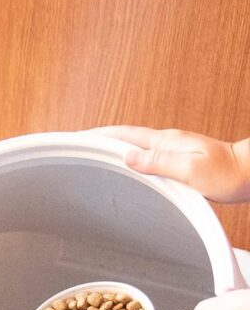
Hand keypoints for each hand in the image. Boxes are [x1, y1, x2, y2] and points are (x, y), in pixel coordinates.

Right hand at [93, 126, 249, 202]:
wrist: (247, 173)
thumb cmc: (226, 174)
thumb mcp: (190, 170)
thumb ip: (158, 162)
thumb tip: (128, 156)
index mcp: (166, 142)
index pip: (125, 135)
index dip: (99, 136)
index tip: (78, 137)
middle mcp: (166, 143)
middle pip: (125, 138)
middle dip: (99, 140)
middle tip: (77, 147)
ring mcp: (170, 151)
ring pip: (133, 148)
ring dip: (112, 149)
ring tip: (91, 156)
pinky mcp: (175, 161)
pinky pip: (144, 158)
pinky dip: (128, 159)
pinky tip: (123, 167)